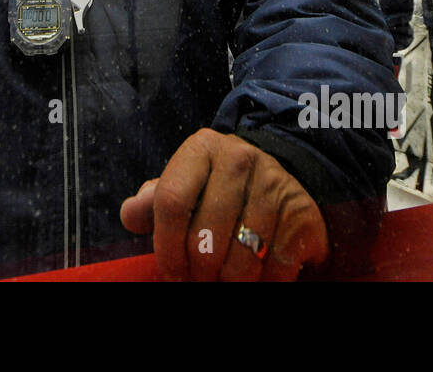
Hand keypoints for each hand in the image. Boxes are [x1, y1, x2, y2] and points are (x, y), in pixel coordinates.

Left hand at [120, 128, 327, 280]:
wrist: (279, 181)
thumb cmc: (217, 190)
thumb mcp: (184, 186)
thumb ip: (154, 202)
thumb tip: (131, 215)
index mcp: (201, 149)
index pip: (171, 200)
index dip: (166, 246)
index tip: (170, 273)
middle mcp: (239, 158)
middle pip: (205, 237)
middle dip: (197, 272)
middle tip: (198, 281)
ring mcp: (274, 183)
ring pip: (241, 259)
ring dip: (229, 282)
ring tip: (223, 281)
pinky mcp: (301, 211)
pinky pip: (275, 267)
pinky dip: (263, 284)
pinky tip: (256, 278)